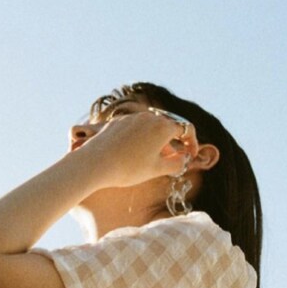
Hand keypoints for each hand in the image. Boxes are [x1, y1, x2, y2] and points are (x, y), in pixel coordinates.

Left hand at [79, 110, 198, 187]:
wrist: (95, 163)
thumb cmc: (128, 168)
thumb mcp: (156, 170)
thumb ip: (176, 163)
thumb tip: (184, 159)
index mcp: (163, 127)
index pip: (186, 129)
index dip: (192, 143)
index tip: (190, 155)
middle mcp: (148, 117)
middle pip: (167, 126)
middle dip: (173, 142)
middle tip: (173, 158)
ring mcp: (131, 118)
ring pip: (150, 126)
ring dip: (156, 140)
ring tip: (153, 158)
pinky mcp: (117, 122)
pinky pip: (135, 128)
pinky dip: (141, 138)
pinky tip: (134, 153)